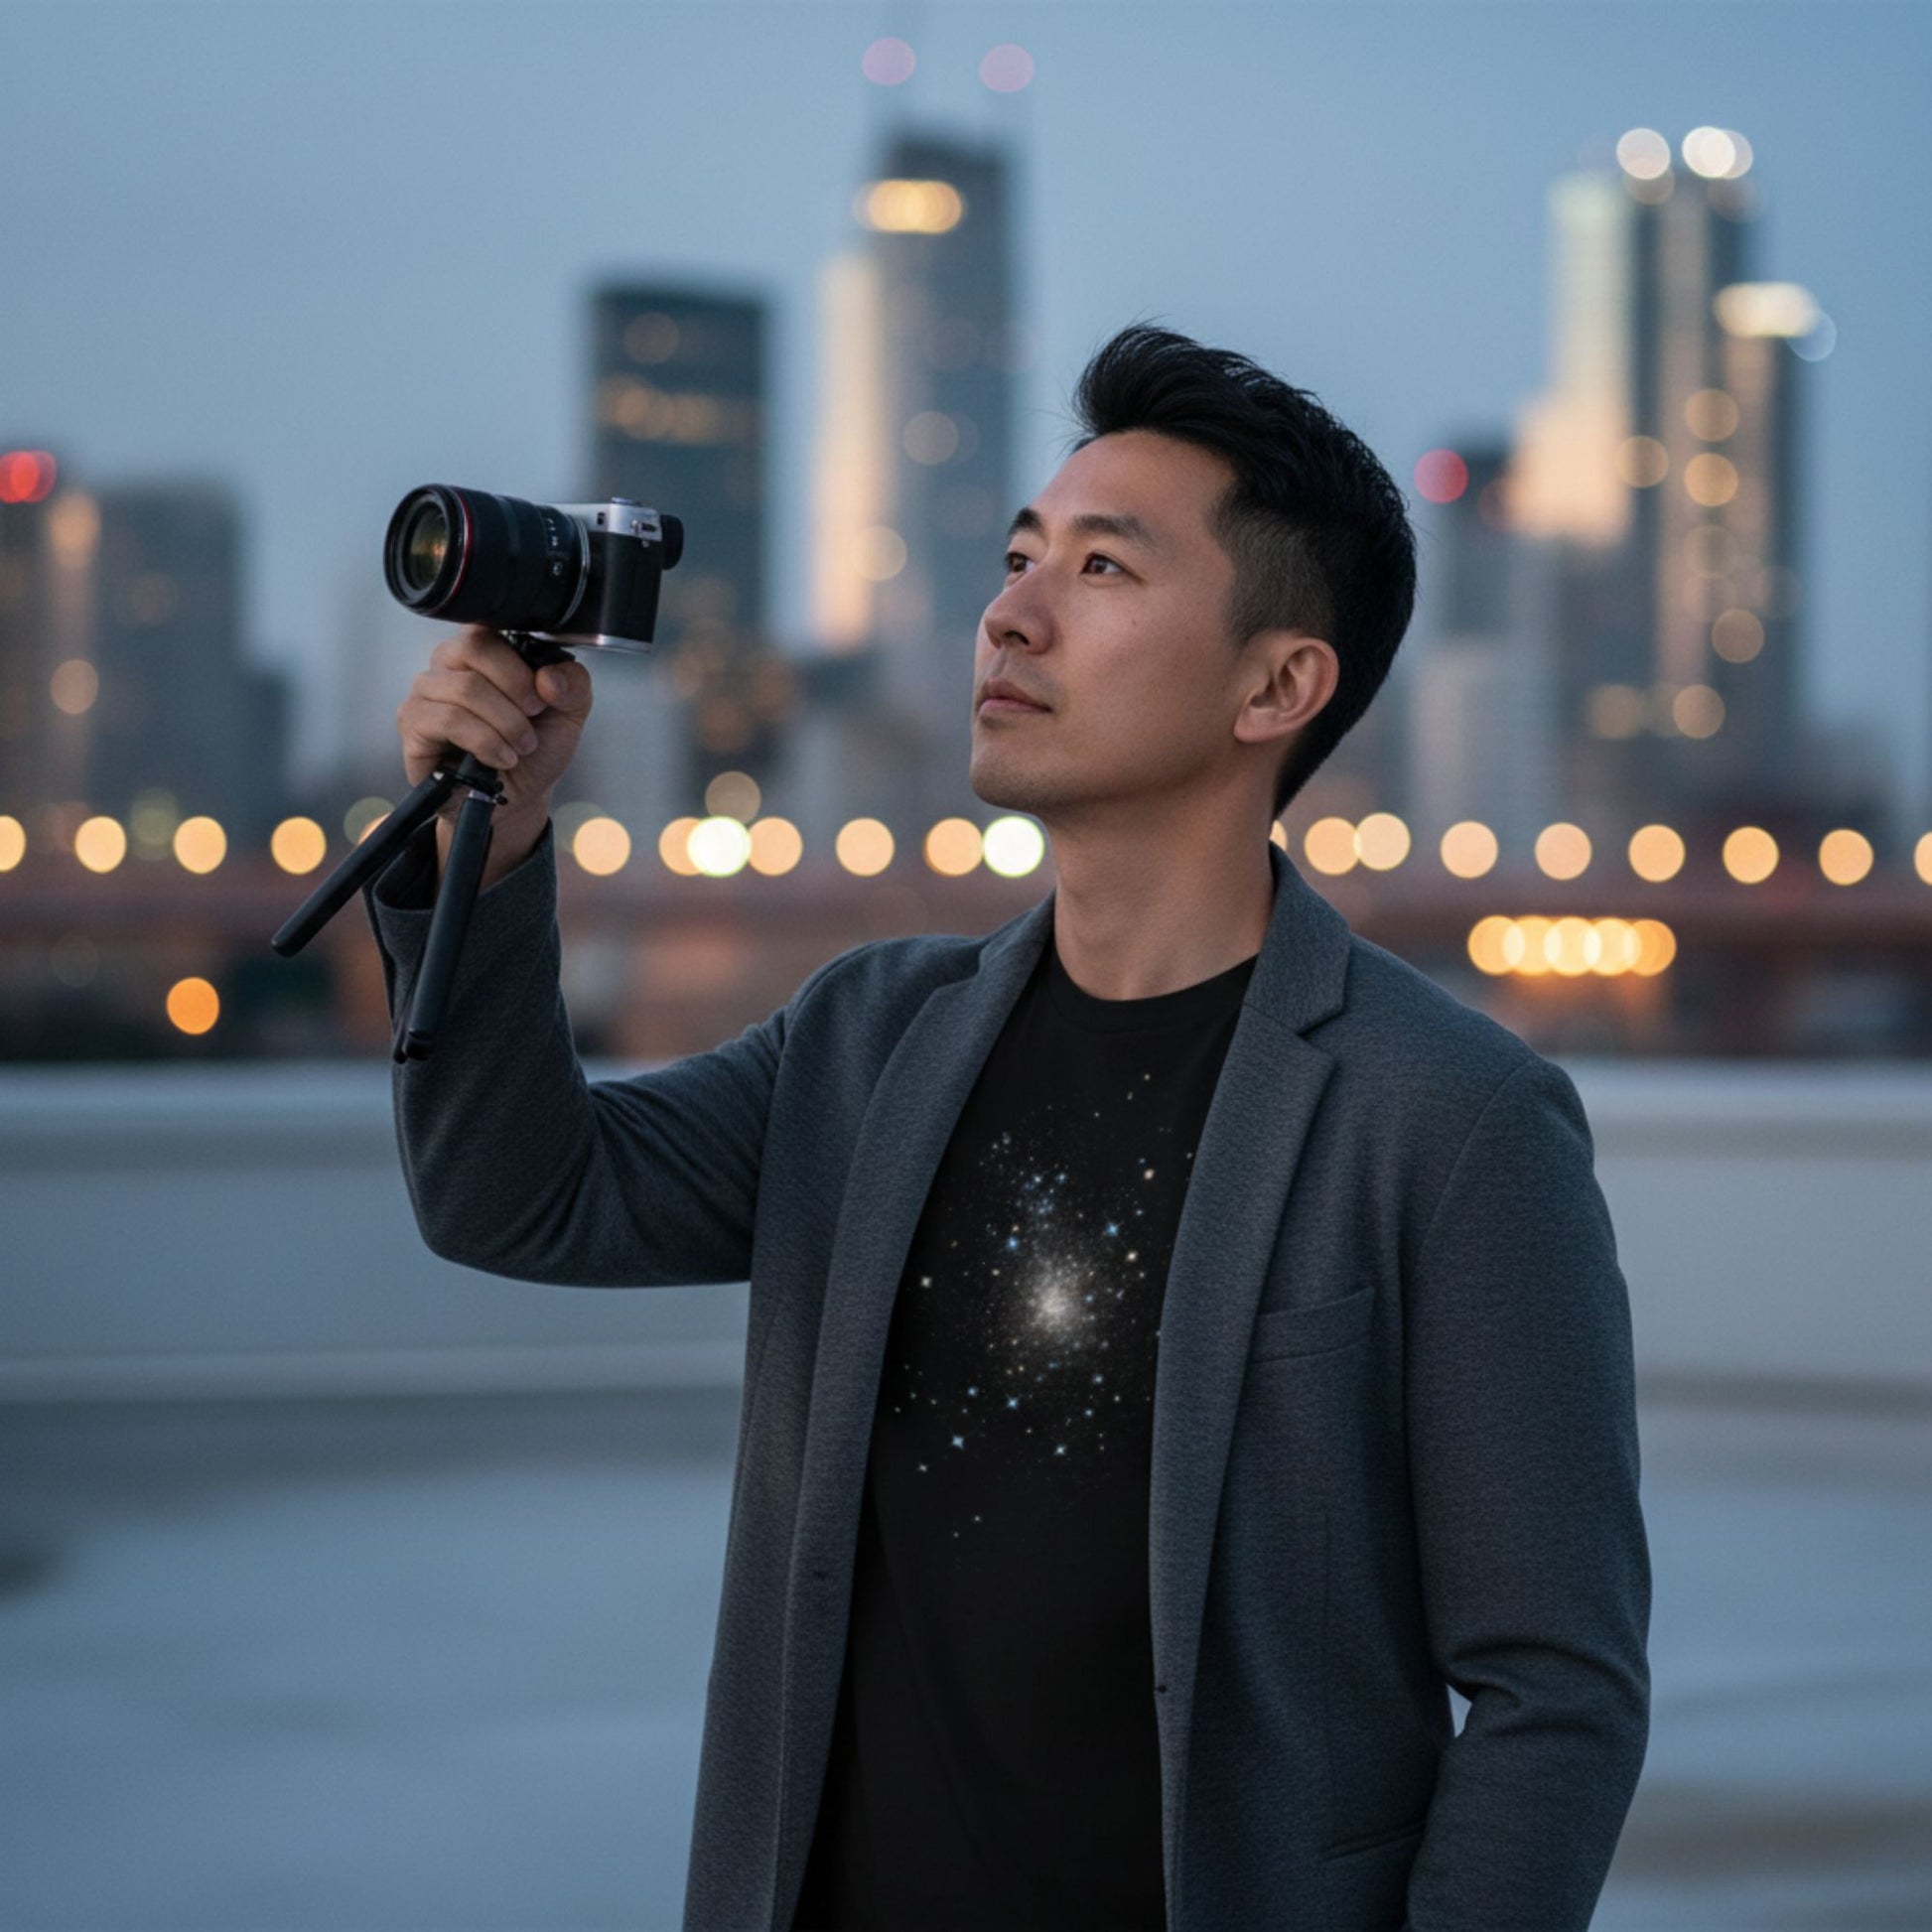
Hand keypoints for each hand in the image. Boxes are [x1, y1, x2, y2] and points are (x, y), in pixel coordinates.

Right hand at [396, 625, 593, 884]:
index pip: (489, 628)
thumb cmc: (533, 750)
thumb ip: (573, 684)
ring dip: (504, 724)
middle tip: (531, 723)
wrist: (517, 798)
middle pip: (472, 648)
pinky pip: (447, 720)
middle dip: (514, 692)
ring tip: (519, 748)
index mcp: (482, 652)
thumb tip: (548, 676)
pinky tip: (499, 759)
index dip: (519, 666)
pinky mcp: (413, 725)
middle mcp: (448, 665)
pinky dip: (484, 742)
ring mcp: (425, 693)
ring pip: (464, 688)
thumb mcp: (569, 713)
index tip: (542, 698)